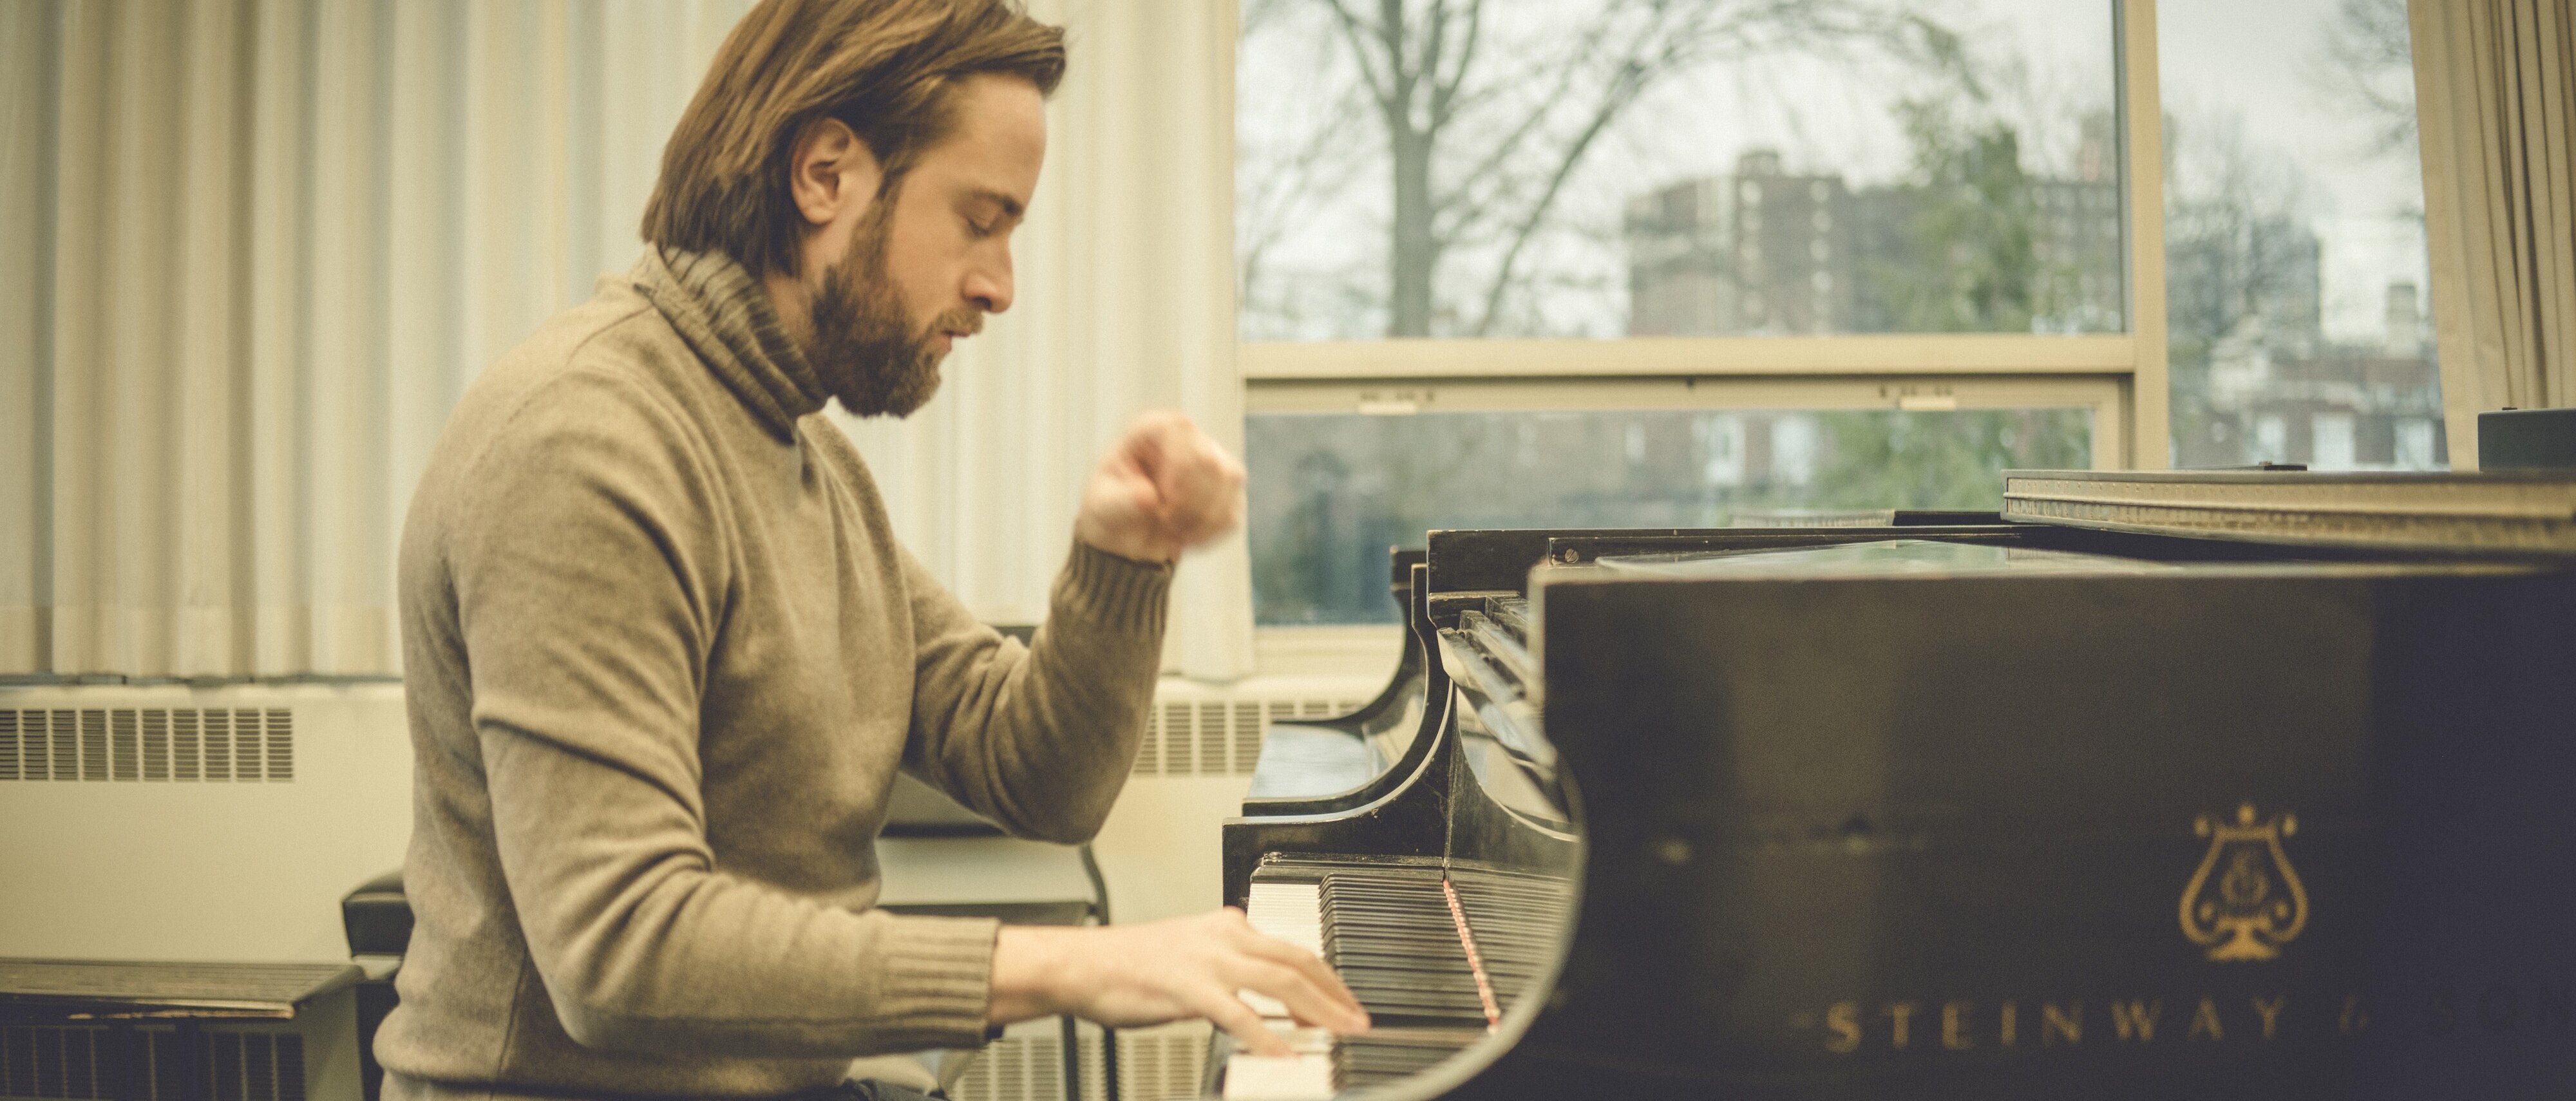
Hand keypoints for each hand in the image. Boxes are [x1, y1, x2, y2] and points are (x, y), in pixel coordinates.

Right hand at [988, 908, 1368, 1056]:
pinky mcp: (1189, 987)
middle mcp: (1225, 935)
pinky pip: (1240, 1014)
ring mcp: (1208, 960)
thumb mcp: (1190, 955)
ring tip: (1337, 1035)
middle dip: (1335, 994)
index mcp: (1227, 926)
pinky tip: (1283, 1056)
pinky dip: (1267, 1037)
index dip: (1326, 978)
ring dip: (1317, 1012)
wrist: (1081, 965)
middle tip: (1357, 1021)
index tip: (1345, 1003)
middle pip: (1298, 961)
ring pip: (1280, 981)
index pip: (1292, 948)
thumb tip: (1262, 993)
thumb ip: (1228, 968)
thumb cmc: (1128, 967)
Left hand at [1074, 412, 1245, 563]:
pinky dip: (1209, 533)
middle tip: (1162, 522)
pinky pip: (1232, 511)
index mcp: (1152, 430)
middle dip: (1187, 502)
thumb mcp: (1104, 508)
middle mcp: (1187, 439)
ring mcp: (1213, 462)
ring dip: (1201, 519)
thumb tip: (1147, 497)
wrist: (1129, 537)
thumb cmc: (1112, 511)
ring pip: (1229, 481)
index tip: (1164, 501)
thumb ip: (1120, 502)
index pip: (1179, 428)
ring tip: (1172, 533)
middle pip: (1209, 459)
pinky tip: (1187, 538)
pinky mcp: (1228, 491)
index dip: (1178, 466)